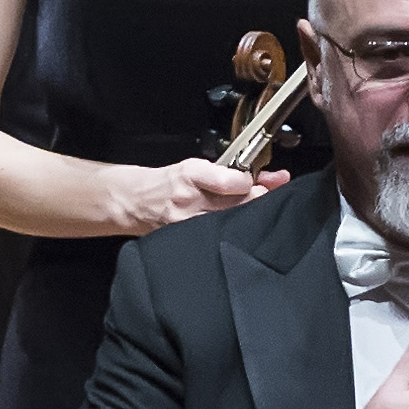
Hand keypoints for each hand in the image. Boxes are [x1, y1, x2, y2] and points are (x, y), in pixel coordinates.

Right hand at [102, 157, 282, 234]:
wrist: (136, 202)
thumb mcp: (195, 168)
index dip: (251, 183)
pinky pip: (219, 238)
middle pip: (238, 205)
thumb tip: (272, 178)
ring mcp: (188, 224)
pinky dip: (233, 233)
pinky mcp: (187, 241)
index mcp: (191, 175)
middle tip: (262, 197)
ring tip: (248, 213)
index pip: (232, 181)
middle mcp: (189, 200)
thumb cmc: (168, 184)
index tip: (258, 182)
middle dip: (258, 200)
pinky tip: (234, 230)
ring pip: (232, 222)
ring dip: (247, 217)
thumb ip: (230, 173)